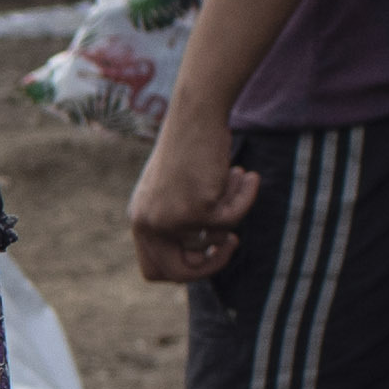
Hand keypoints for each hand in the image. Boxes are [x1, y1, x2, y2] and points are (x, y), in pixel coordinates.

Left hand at [127, 114, 263, 285]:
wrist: (195, 115)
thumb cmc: (190, 146)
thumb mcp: (174, 189)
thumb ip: (180, 225)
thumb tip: (201, 258)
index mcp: (140, 220)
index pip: (154, 270)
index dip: (183, 270)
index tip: (207, 253)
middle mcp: (149, 223)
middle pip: (180, 273)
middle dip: (212, 264)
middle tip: (233, 241)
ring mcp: (171, 219)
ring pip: (216, 240)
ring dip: (232, 210)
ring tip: (233, 180)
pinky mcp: (196, 209)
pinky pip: (233, 219)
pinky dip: (244, 198)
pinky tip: (248, 177)